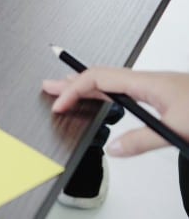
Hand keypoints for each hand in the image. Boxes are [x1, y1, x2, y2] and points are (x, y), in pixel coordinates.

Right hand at [43, 68, 188, 156]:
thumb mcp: (178, 130)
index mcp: (149, 82)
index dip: (75, 89)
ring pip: (113, 82)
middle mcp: (150, 81)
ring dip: (88, 86)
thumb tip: (115, 148)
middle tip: (48, 87)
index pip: (100, 79)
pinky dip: (105, 94)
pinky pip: (125, 90)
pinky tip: (102, 101)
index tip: (60, 103)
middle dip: (73, 81)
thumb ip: (143, 139)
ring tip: (67, 91)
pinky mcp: (164, 96)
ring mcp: (157, 87)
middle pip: (102, 76)